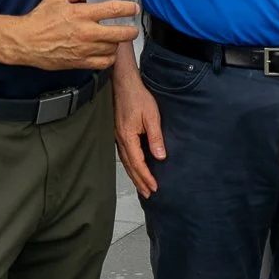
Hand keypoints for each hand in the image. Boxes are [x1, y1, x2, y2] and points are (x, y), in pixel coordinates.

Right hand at [5, 0, 138, 71]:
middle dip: (131, 31)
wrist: (26, 42)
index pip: (113, 9)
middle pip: (120, 33)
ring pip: (113, 49)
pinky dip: (109, 58)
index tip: (134, 8)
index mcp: (82, 13)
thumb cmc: (39, 19)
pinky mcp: (80, 62)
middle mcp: (87, 32)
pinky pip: (104, 63)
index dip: (128, 8)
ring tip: (114, 39)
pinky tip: (106, 53)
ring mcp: (85, 49)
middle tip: (132, 29)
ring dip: (117, 44)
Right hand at [112, 61, 166, 198]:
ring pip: (126, 162)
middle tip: (148, 194)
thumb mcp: (152, 116)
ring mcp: (117, 137)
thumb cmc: (137, 97)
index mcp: (128, 137)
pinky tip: (134, 168)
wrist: (122, 84)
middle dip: (139, 181)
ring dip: (134, 175)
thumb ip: (155, 137)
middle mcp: (120, 140)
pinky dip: (130, 165)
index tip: (154, 188)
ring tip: (142, 186)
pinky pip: (124, 155)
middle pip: (130, 167)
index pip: (138, 163)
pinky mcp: (118, 133)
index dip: (146, 177)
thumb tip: (161, 157)